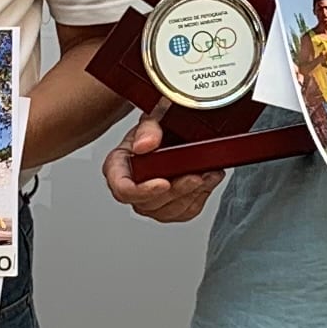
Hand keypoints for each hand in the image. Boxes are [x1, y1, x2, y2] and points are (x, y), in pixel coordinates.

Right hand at [102, 113, 225, 225]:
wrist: (178, 129)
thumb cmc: (161, 123)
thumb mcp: (154, 116)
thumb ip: (148, 129)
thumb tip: (144, 145)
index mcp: (119, 165)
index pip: (123, 189)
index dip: (143, 191)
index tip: (164, 182)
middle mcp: (131, 187)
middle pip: (149, 204)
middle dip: (177, 190)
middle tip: (196, 176)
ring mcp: (150, 200)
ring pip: (170, 211)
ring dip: (192, 193)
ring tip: (206, 174)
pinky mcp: (171, 207)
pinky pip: (185, 211)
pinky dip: (200, 196)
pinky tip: (207, 179)